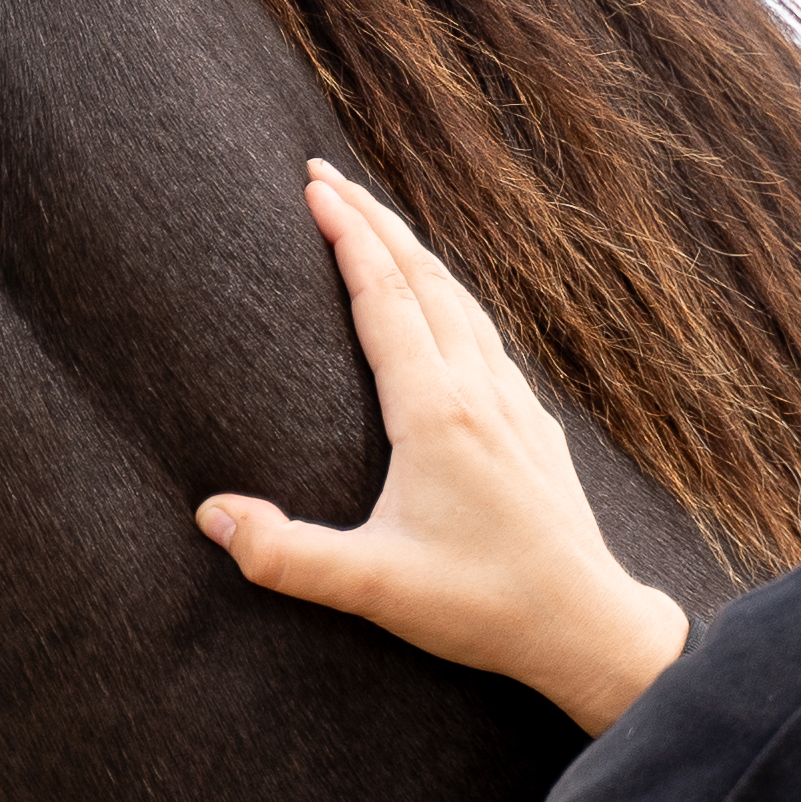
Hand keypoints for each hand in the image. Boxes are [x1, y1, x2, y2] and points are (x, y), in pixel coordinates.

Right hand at [197, 163, 690, 733]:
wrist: (590, 629)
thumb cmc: (485, 607)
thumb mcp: (373, 588)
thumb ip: (285, 555)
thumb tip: (210, 514)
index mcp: (436, 414)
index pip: (384, 299)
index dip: (347, 236)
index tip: (313, 186)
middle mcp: (480, 393)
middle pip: (424, 278)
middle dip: (373, 218)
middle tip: (325, 173)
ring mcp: (515, 406)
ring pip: (461, 301)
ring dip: (414, 251)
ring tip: (376, 220)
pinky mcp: (534, 429)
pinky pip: (486, 336)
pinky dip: (450, 296)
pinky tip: (445, 309)